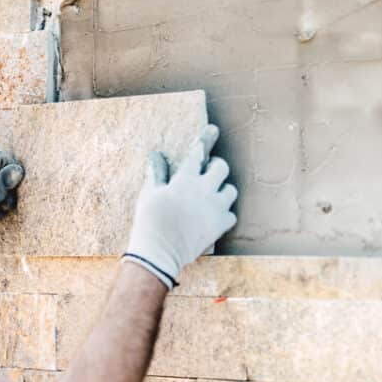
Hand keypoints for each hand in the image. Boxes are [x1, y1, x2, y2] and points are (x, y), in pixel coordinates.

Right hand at [122, 125, 237, 288]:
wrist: (160, 251)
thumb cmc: (150, 220)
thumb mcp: (150, 193)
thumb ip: (157, 173)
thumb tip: (156, 155)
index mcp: (185, 178)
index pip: (198, 152)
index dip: (206, 139)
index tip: (213, 130)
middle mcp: (204, 189)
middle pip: (221, 167)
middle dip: (216, 167)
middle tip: (208, 172)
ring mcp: (215, 207)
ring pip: (230, 190)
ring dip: (223, 190)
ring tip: (212, 196)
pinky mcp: (220, 225)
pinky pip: (231, 214)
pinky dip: (225, 215)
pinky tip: (214, 217)